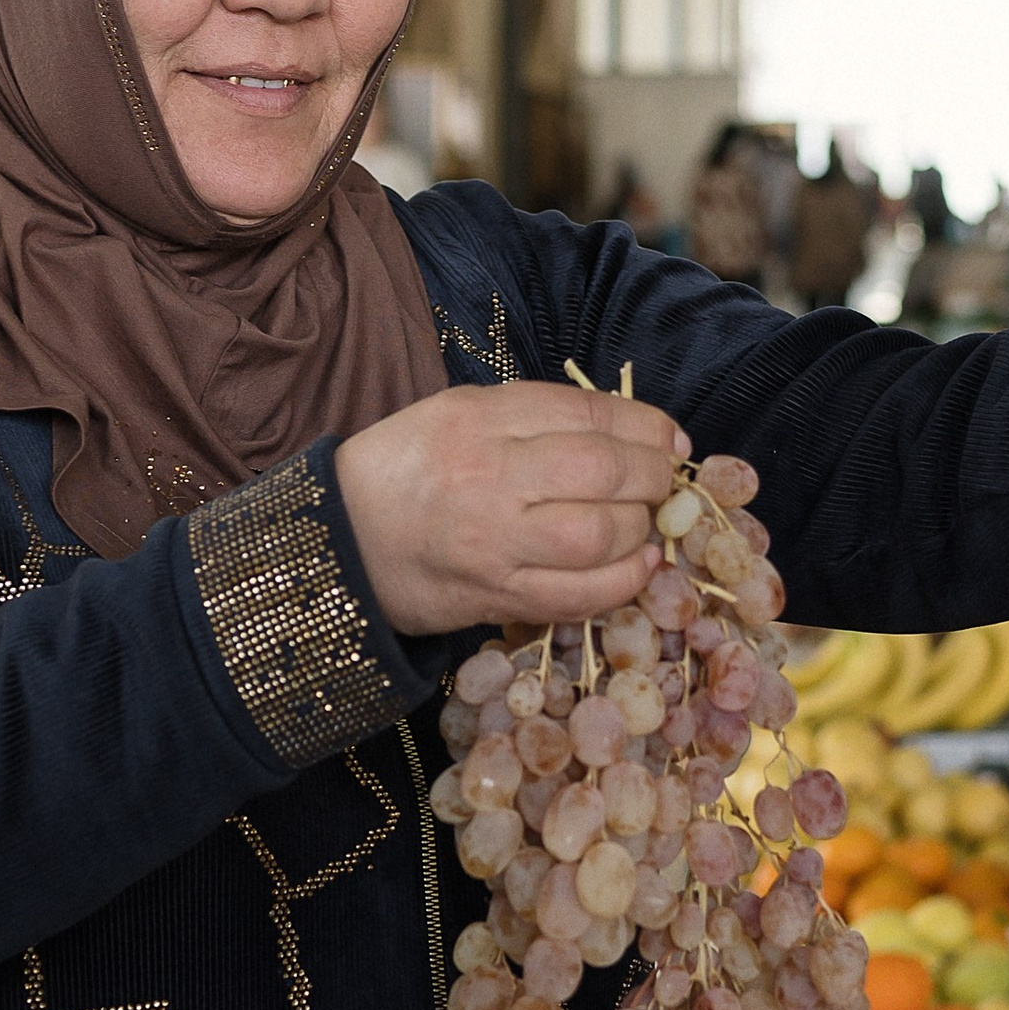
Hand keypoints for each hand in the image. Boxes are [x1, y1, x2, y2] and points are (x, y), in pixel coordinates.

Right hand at [334, 383, 689, 636]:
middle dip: (652, 475)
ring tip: (645, 522)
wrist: (338, 539)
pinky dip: (623, 581)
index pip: (586, 414)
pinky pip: (577, 594)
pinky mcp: (494, 596)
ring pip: (598, 533)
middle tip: (663, 481)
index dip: (645, 426)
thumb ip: (533, 415)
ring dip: (640, 527)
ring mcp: (492, 542)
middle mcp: (488, 476)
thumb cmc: (405, 469)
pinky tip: (638, 565)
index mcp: (478, 417)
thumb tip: (624, 428)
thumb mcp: (458, 413)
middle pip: (602, 469)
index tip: (670, 438)